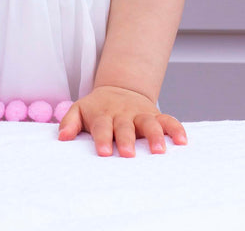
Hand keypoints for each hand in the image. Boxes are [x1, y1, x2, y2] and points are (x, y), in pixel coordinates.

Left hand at [58, 86, 186, 156]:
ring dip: (155, 135)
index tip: (104, 152)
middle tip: (128, 153)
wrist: (119, 89)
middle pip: (125, 126)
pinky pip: (168, 120)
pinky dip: (176, 129)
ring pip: (149, 123)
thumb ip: (69, 122)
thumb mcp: (79, 109)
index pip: (102, 126)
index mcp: (103, 114)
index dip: (103, 139)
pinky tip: (182, 141)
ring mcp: (140, 114)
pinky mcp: (155, 115)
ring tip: (159, 150)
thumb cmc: (97, 108)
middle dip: (127, 139)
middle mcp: (123, 114)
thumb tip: (62, 138)